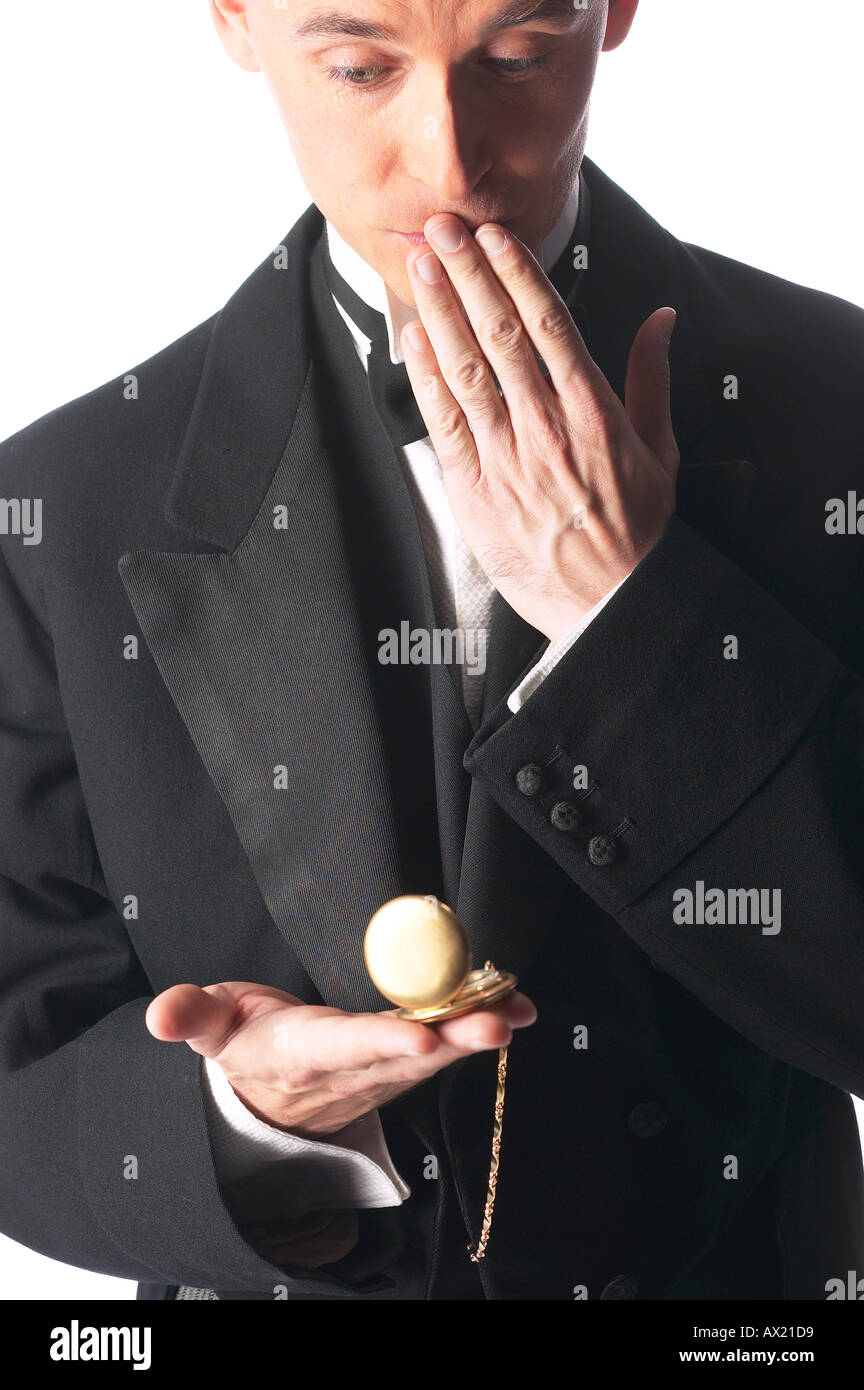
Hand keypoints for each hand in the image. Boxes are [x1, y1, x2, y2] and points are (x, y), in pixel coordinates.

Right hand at [145, 980, 535, 1137]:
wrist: (265, 1099)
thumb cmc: (243, 1046)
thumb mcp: (208, 1027)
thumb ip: (189, 1016)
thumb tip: (160, 1013)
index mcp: (302, 1054)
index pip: (346, 1048)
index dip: (383, 1042)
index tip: (419, 1037)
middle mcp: (350, 1071)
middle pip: (406, 1057)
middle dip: (453, 1040)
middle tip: (497, 1022)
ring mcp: (381, 1074)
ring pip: (433, 1055)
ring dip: (476, 1034)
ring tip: (518, 1009)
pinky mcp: (401, 1067)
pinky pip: (442, 1048)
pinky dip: (480, 1029)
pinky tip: (517, 1008)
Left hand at [399, 215, 679, 643]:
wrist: (610, 602)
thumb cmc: (635, 530)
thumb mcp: (660, 449)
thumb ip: (651, 378)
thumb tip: (660, 320)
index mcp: (593, 409)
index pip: (549, 323)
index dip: (515, 274)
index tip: (493, 237)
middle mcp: (546, 424)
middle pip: (500, 333)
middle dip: (468, 275)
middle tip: (443, 229)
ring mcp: (508, 456)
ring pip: (466, 369)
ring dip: (440, 310)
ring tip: (420, 265)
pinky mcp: (476, 489)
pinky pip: (443, 423)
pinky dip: (426, 377)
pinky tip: (413, 338)